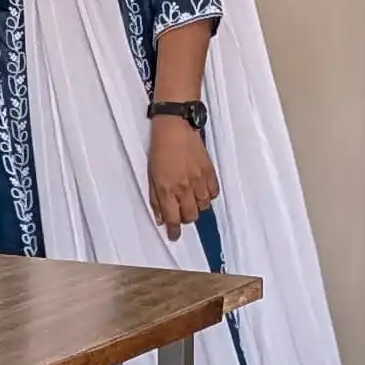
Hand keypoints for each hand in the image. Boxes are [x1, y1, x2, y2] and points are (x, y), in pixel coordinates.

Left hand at [147, 115, 217, 232]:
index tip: (174, 236)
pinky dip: (208, 196)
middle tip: (181, 214)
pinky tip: (202, 191)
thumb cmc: (159, 150)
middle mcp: (184, 188)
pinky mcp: (210, 172)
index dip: (174, 231)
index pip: (172, 218)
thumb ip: (156, 200)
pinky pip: (214, 193)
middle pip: (191, 216)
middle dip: (185, 219)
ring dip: (197, 207)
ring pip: (203, 206)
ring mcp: (199, 180)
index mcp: (167, 189)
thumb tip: (160, 219)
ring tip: (191, 199)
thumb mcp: (151, 176)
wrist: (175, 128)